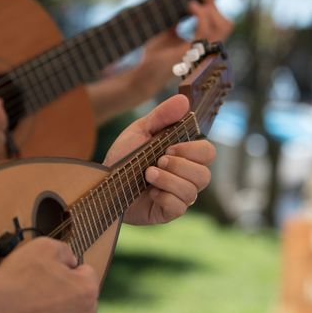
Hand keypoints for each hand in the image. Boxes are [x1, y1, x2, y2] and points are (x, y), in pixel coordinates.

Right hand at [0, 237, 98, 312]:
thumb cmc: (18, 279)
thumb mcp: (46, 246)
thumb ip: (66, 251)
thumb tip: (71, 261)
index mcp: (87, 291)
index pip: (87, 273)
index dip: (68, 268)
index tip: (51, 271)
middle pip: (80, 296)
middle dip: (66, 289)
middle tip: (41, 286)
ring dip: (57, 307)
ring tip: (34, 302)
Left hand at [103, 95, 214, 224]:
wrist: (103, 182)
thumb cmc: (124, 157)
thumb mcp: (140, 131)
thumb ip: (162, 115)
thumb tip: (184, 100)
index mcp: (185, 156)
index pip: (208, 153)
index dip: (192, 150)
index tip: (168, 147)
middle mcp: (187, 177)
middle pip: (205, 174)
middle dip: (180, 166)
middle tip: (158, 161)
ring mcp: (179, 196)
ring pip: (192, 191)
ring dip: (167, 180)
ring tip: (148, 174)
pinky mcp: (169, 212)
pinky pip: (179, 207)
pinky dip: (163, 197)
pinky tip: (150, 192)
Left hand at [129, 0, 232, 99]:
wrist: (143, 74)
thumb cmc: (155, 56)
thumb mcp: (167, 32)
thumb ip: (176, 19)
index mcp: (203, 43)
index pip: (219, 22)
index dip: (212, 3)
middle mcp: (206, 48)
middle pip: (226, 24)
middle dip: (214, 4)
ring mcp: (200, 52)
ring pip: (222, 28)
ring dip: (208, 10)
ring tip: (191, 3)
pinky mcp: (190, 53)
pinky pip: (206, 32)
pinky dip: (201, 15)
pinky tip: (190, 6)